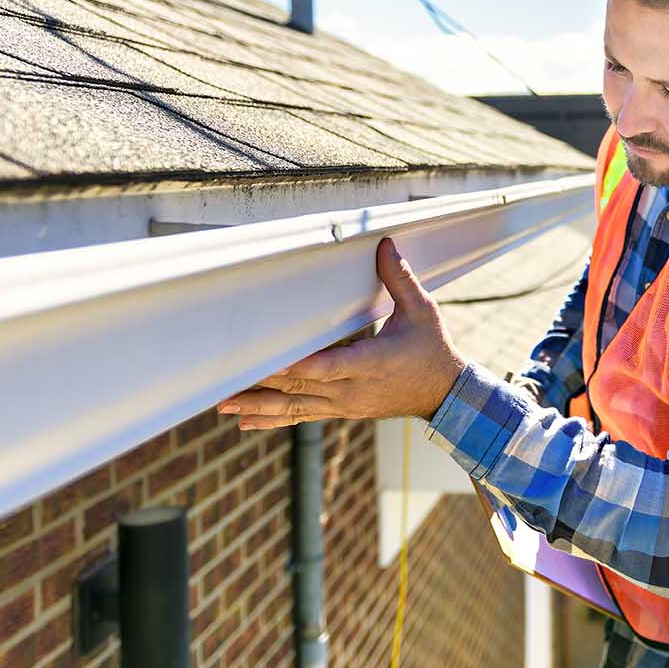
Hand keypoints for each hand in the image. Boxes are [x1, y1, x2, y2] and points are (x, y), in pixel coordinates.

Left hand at [217, 236, 467, 428]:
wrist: (445, 395)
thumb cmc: (433, 349)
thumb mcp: (423, 311)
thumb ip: (399, 278)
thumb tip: (384, 244)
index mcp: (373, 363)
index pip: (330, 366)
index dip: (299, 365)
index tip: (269, 363)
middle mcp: (354, 389)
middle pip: (301, 386)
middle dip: (263, 383)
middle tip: (226, 379)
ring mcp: (345, 405)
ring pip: (296, 406)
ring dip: (259, 406)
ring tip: (224, 405)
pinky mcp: (341, 411)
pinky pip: (302, 416)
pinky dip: (273, 420)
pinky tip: (245, 423)